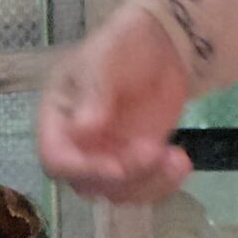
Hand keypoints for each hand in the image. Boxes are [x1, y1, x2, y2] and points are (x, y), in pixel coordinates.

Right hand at [38, 0, 194, 204]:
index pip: (55, 157)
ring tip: (176, 156)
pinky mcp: (135, 165)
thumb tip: (82, 131)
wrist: (162, 48)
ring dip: (149, 182)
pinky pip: (143, 188)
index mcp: (58, 119)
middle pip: (88, 183)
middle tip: (155, 150)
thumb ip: (94, 93)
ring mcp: (106, 158)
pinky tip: (181, 161)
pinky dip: (164, 183)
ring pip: (118, 192)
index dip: (81, 169)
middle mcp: (76, 146)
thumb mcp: (106, 59)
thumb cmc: (125, 45)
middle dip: (125, 176)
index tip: (117, 166)